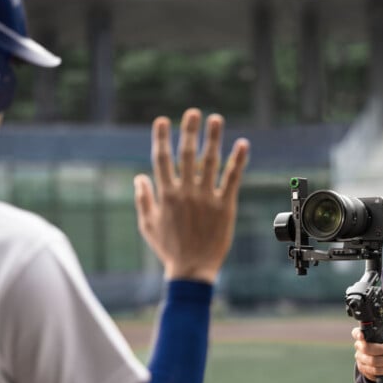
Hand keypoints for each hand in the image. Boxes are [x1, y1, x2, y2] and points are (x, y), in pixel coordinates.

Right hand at [134, 109, 248, 282]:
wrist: (192, 270)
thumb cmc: (169, 249)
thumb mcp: (147, 225)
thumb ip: (143, 199)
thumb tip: (139, 177)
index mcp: (165, 195)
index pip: (162, 159)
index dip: (161, 138)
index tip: (162, 120)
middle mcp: (185, 192)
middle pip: (186, 154)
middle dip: (189, 131)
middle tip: (193, 112)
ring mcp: (205, 198)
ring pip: (209, 162)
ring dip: (213, 138)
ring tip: (216, 119)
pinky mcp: (224, 206)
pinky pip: (231, 179)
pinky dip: (237, 161)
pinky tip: (242, 144)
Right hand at [352, 328, 382, 381]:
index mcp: (363, 336)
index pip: (356, 333)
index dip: (358, 334)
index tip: (361, 335)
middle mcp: (359, 347)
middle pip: (366, 349)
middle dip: (381, 350)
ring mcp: (359, 359)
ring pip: (372, 361)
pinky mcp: (363, 369)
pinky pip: (374, 371)